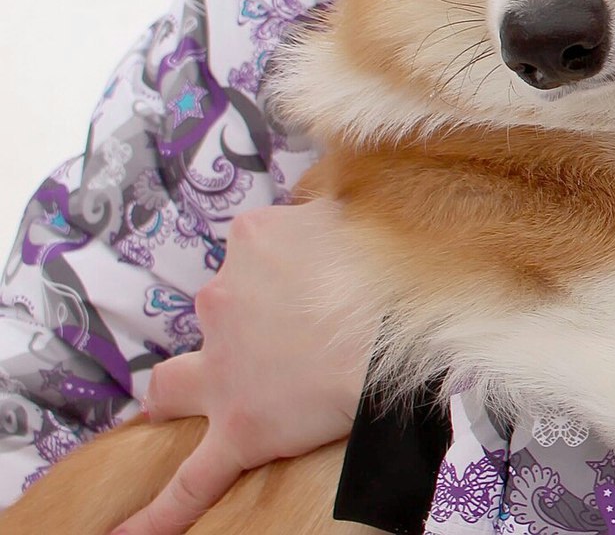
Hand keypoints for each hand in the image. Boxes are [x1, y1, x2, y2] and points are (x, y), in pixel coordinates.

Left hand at [112, 198, 378, 534]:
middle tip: (292, 330)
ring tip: (182, 408)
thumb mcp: (357, 206)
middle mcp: (223, 296)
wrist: (395, 327)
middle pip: (218, 305)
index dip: (287, 261)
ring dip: (177, 392)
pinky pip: (191, 481)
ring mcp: (223, 366)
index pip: (255, 244)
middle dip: (242, 319)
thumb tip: (332, 203)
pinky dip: (159, 513)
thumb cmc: (387, 264)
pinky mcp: (237, 428)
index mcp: (253, 238)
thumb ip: (332, 203)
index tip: (319, 270)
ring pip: (175, 382)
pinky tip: (128, 533)